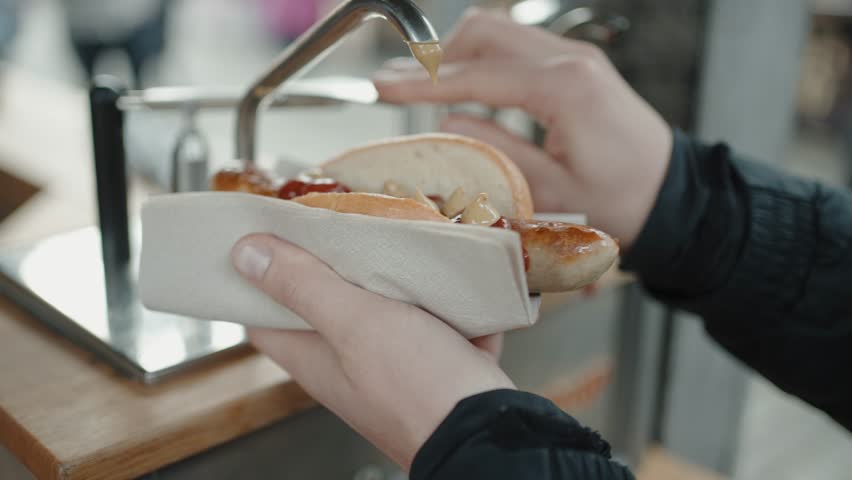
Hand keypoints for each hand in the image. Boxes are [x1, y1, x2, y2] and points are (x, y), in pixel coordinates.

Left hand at [231, 234, 513, 469]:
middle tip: (346, 224)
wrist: (490, 431)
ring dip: (396, 280)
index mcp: (314, 357)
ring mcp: (394, 367)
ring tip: (405, 240)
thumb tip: (245, 254)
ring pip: (385, 311)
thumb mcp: (354, 323)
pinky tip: (453, 280)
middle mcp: (348, 364)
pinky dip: (444, 304)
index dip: (260, 278)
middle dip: (337, 265)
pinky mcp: (436, 365)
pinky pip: (433, 324)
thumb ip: (303, 286)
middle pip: (326, 306)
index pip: (265, 316)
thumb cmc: (416, 383)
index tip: (271, 236)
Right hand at [373, 8, 672, 247]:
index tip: (381, 87)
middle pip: (485, 32)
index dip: (422, 84)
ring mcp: (575, 56)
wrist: (671, 194)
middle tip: (399, 86)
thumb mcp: (549, 190)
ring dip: (459, 54)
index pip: (475, 75)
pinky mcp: (576, 64)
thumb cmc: (618, 201)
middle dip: (435, 57)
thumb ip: (493, 151)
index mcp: (563, 89)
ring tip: (426, 87)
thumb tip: (448, 122)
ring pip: (500, 32)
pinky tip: (468, 86)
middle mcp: (569, 60)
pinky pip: (519, 46)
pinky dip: (485, 59)